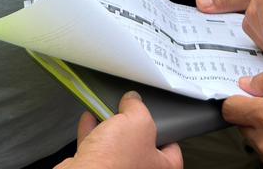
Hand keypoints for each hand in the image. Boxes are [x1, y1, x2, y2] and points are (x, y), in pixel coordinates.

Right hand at [59, 92, 182, 168]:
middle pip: (142, 146)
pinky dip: (93, 132)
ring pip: (117, 148)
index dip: (167, 132)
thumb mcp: (138, 121)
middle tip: (130, 112)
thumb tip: (133, 101)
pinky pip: (97, 150)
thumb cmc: (117, 160)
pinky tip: (89, 118)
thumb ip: (138, 107)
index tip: (160, 119)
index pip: (173, 150)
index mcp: (161, 168)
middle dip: (133, 127)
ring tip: (107, 110)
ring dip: (110, 128)